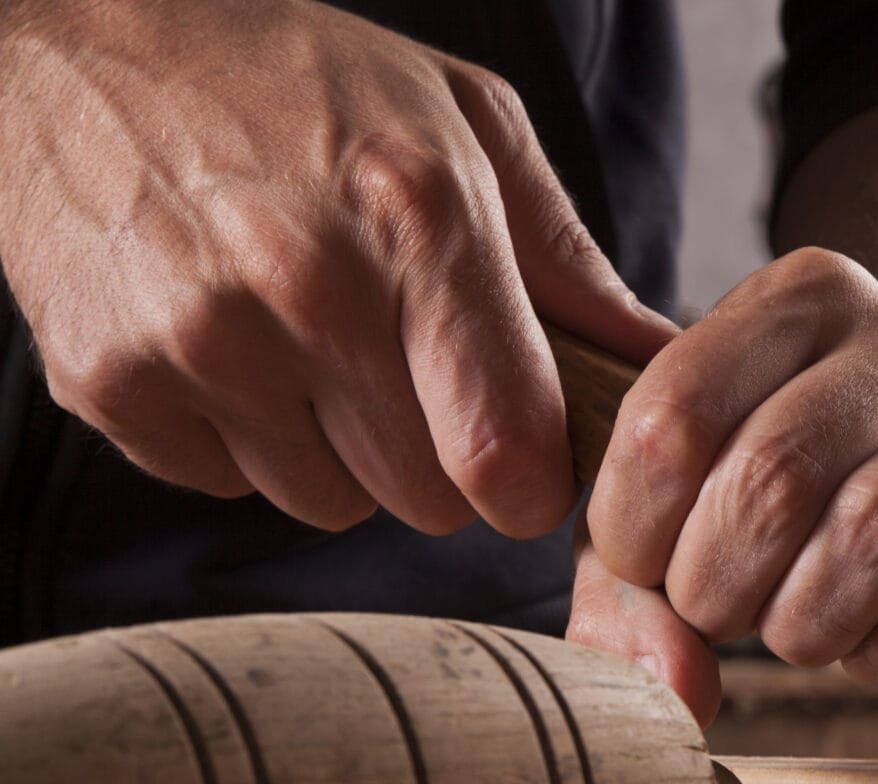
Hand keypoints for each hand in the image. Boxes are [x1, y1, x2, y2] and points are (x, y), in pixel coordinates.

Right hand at [0, 0, 673, 534]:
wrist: (75, 39)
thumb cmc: (296, 82)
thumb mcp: (462, 127)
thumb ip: (570, 262)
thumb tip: (663, 364)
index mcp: (418, 216)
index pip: (505, 452)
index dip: (531, 483)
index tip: (525, 462)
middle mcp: (306, 287)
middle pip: (429, 500)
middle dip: (439, 457)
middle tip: (406, 368)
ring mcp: (198, 341)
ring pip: (331, 504)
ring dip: (338, 452)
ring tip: (306, 339)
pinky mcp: (111, 383)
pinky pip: (231, 485)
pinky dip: (243, 438)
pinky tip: (230, 343)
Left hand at [573, 247, 877, 714]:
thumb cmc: (785, 495)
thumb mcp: (677, 501)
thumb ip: (628, 585)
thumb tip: (667, 687)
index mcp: (805, 294)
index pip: (674, 415)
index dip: (636, 526)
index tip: (648, 563)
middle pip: (772, 477)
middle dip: (717, 584)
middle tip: (721, 609)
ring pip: (875, 531)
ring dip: (806, 621)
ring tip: (798, 625)